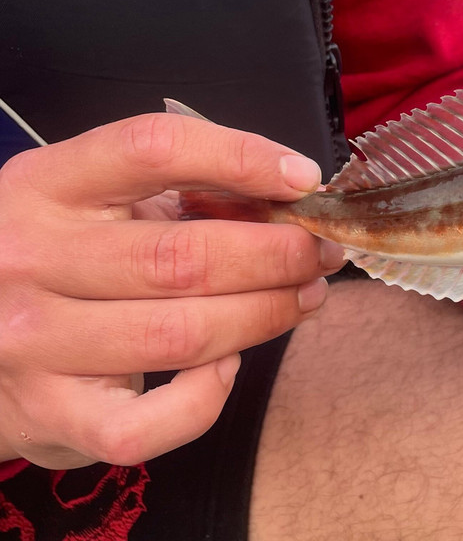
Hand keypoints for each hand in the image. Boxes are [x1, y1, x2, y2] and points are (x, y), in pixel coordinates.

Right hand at [0, 113, 343, 468]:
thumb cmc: (60, 257)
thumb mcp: (95, 200)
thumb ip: (176, 190)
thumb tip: (287, 197)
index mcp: (46, 184)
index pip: (152, 149)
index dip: (241, 156)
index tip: (302, 178)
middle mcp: (29, 259)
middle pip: (184, 257)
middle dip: (278, 254)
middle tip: (320, 253)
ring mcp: (32, 343)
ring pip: (181, 335)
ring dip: (265, 315)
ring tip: (303, 296)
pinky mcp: (48, 415)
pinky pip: (146, 424)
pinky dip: (205, 399)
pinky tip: (227, 366)